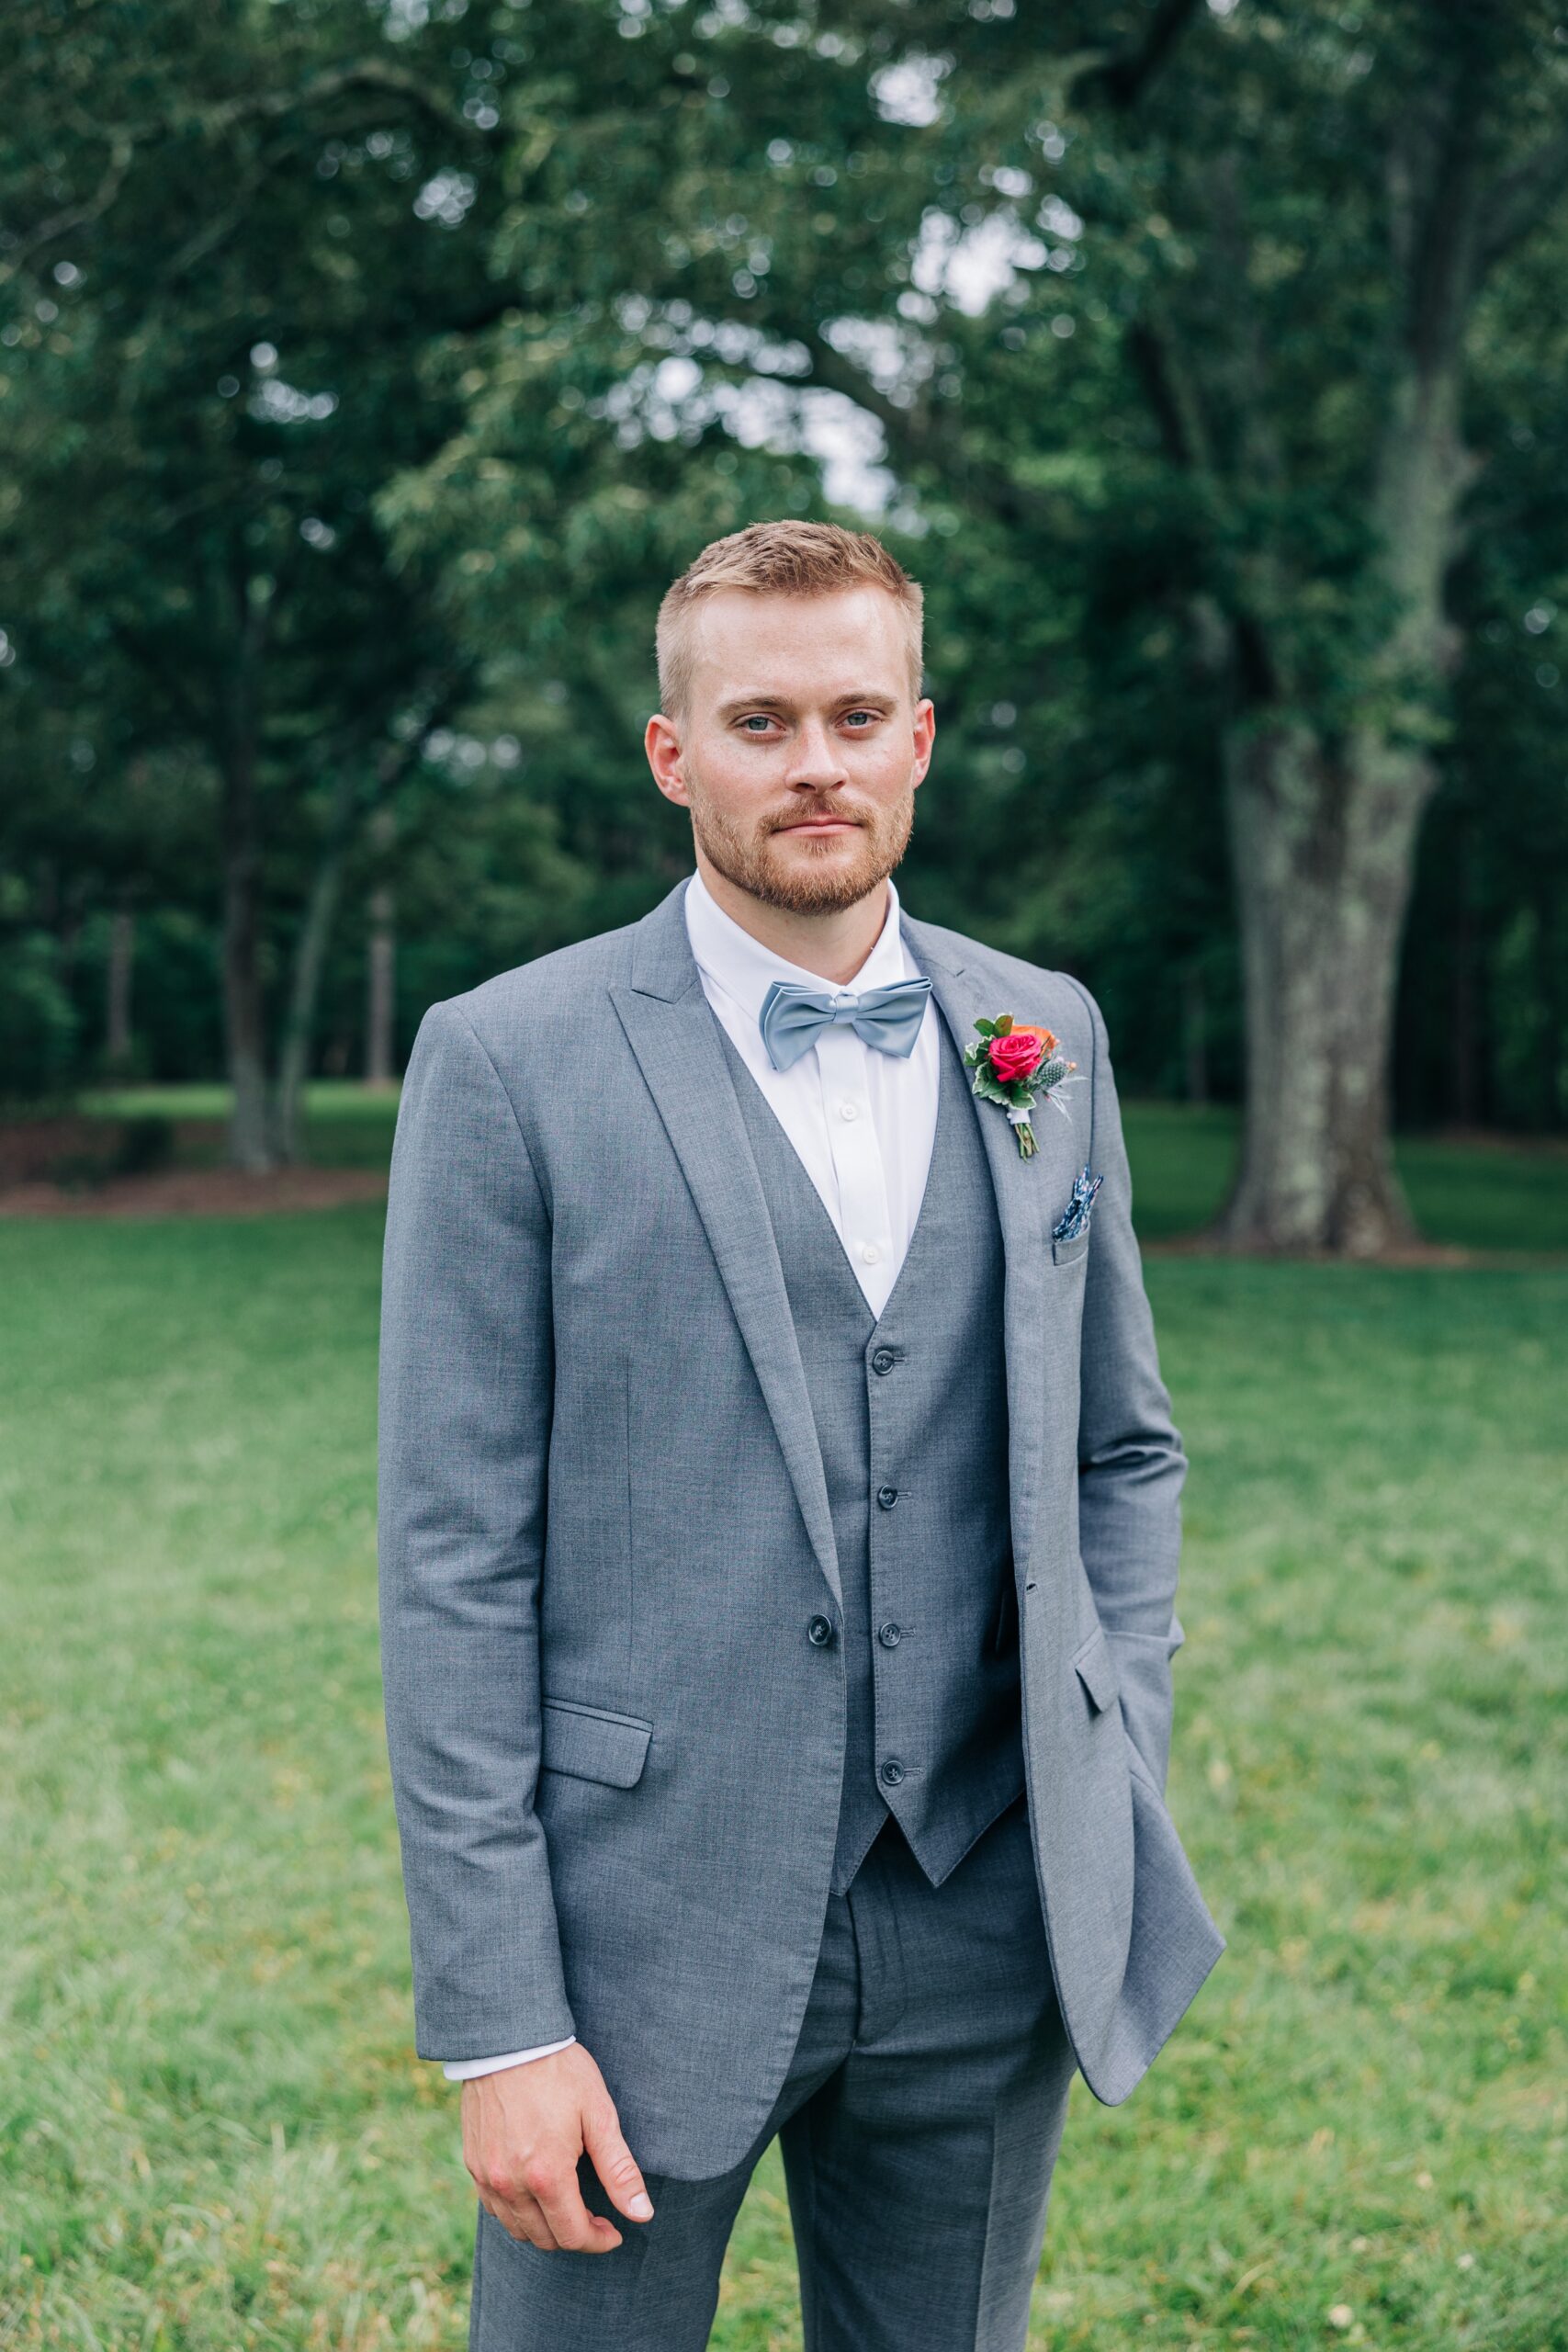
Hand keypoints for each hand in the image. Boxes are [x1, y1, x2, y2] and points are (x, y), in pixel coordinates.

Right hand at [461, 2043, 654, 2252]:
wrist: (507, 2038)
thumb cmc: (559, 2071)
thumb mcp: (599, 2114)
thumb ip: (619, 2169)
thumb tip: (642, 2213)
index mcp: (546, 2175)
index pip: (573, 2235)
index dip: (598, 2240)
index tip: (614, 2231)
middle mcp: (510, 2184)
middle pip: (545, 2239)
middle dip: (575, 2235)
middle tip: (596, 2215)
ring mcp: (487, 2176)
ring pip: (518, 2229)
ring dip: (545, 2228)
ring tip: (568, 2205)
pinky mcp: (473, 2163)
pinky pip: (495, 2208)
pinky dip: (517, 2213)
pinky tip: (535, 2192)